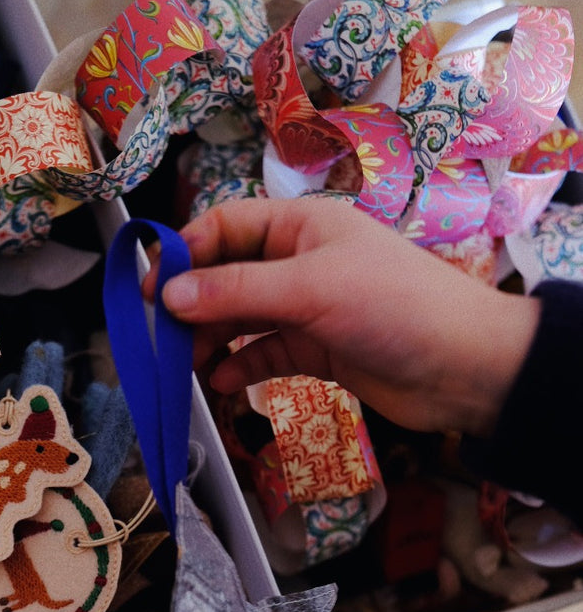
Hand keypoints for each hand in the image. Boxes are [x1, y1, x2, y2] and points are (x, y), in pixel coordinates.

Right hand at [155, 198, 538, 438]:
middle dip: (193, 305)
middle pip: (227, 275)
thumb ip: (234, 293)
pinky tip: (223, 386)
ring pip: (242, 319)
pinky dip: (242, 367)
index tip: (150, 292)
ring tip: (188, 368)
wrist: (463, 366)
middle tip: (162, 341)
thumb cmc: (393, 307)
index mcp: (301, 225)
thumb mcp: (308, 290)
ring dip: (212, 341)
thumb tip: (167, 296)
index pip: (224, 226)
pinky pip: (265, 354)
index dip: (183, 254)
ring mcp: (310, 307)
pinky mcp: (319, 349)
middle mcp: (301, 261)